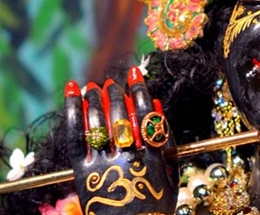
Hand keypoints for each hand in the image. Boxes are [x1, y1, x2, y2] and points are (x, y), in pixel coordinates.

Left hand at [64, 67, 178, 214]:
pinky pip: (76, 138)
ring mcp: (104, 167)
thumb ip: (166, 138)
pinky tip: (73, 95)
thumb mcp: (171, 172)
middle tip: (112, 83)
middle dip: (115, 93)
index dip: (139, 90)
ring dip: (94, 99)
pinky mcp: (83, 174)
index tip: (135, 73)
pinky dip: (73, 113)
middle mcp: (128, 160)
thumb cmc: (155, 201)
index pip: (146, 115)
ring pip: (98, 124)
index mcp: (153, 159)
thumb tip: (156, 103)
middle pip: (120, 116)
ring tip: (93, 86)